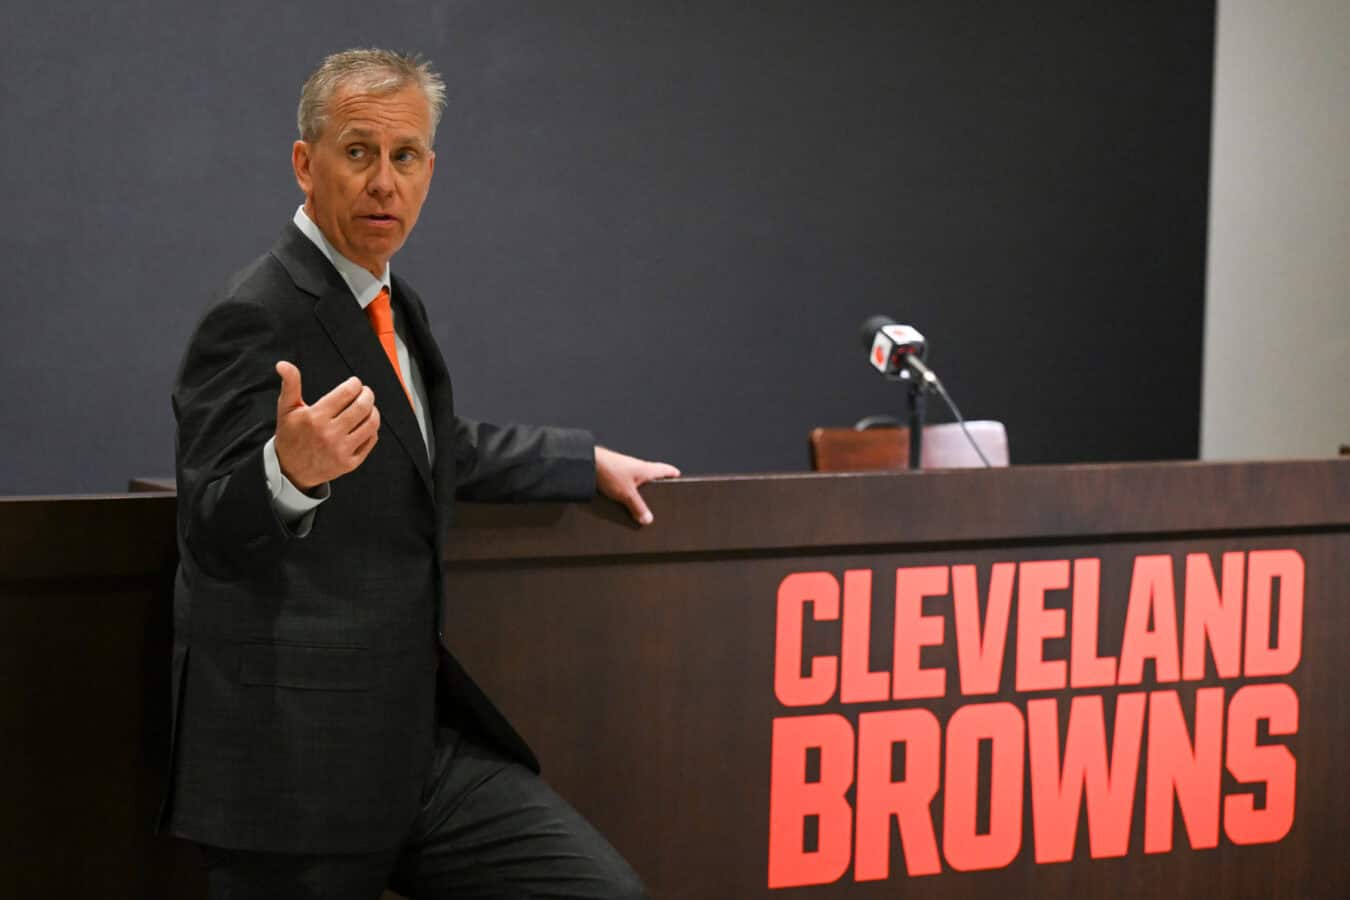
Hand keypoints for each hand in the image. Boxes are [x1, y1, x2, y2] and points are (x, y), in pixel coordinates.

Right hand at [273, 361, 380, 490]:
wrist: (290, 470)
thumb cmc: (290, 435)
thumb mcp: (286, 409)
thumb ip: (290, 384)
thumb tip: (283, 364)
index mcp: (315, 418)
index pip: (346, 393)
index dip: (355, 384)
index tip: (355, 383)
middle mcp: (329, 434)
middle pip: (362, 407)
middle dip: (367, 394)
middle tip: (365, 392)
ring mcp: (341, 450)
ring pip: (371, 424)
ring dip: (373, 411)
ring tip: (368, 406)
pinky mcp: (349, 463)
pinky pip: (371, 441)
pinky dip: (371, 430)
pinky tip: (364, 425)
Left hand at [594, 445, 680, 525]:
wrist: (588, 463)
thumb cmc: (609, 471)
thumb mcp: (627, 495)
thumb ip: (638, 508)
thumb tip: (648, 519)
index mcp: (647, 469)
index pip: (666, 469)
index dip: (673, 474)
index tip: (678, 478)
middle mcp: (638, 467)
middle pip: (654, 474)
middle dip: (658, 483)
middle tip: (663, 493)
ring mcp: (627, 468)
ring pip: (639, 478)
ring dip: (642, 488)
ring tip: (643, 502)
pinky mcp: (616, 471)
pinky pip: (628, 481)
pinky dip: (630, 489)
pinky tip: (625, 498)